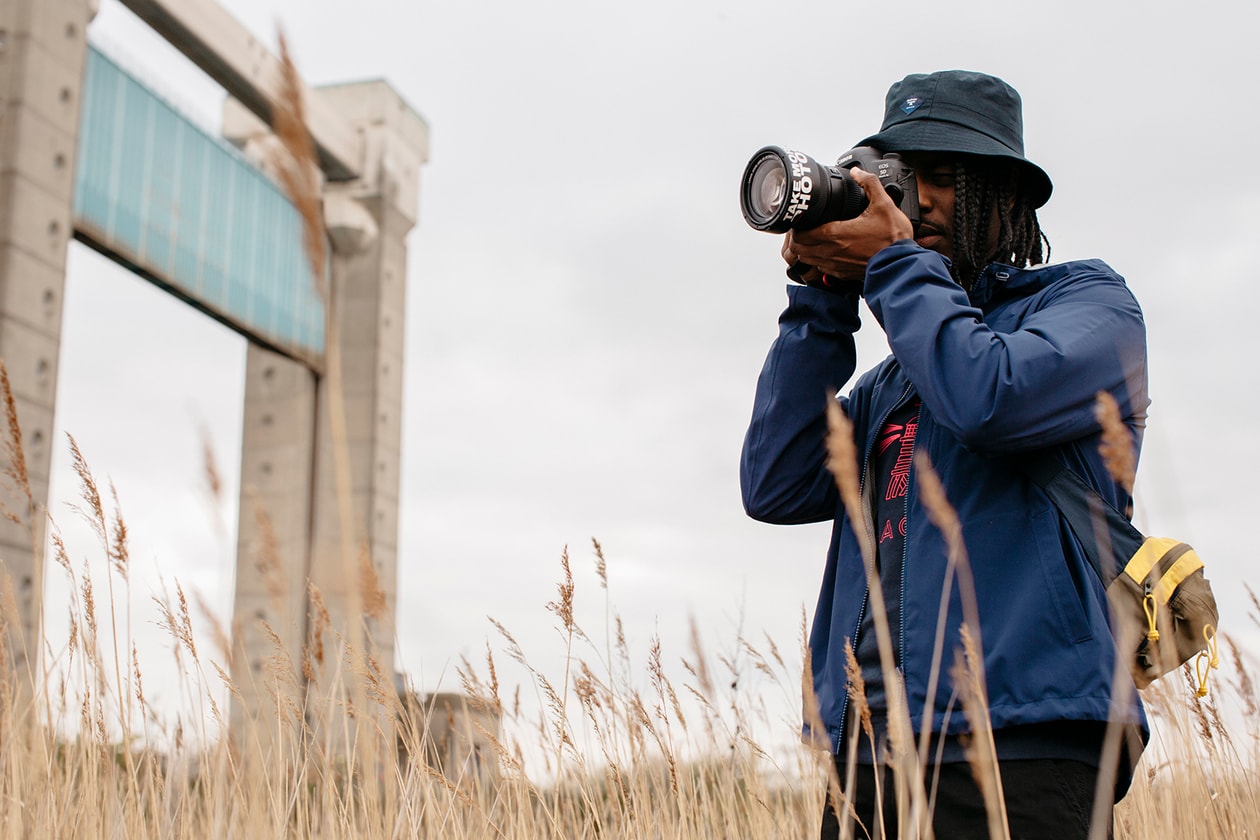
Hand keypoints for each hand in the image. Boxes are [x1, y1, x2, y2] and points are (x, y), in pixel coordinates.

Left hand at [781, 167, 914, 284]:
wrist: (900, 264)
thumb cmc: (893, 239)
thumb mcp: (884, 204)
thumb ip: (870, 184)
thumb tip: (857, 172)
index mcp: (836, 234)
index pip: (800, 234)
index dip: (796, 226)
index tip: (801, 219)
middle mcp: (831, 252)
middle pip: (798, 248)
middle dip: (797, 237)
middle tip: (804, 227)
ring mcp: (835, 265)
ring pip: (806, 260)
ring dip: (805, 250)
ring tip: (812, 238)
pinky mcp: (842, 274)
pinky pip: (820, 268)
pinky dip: (818, 260)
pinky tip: (827, 251)